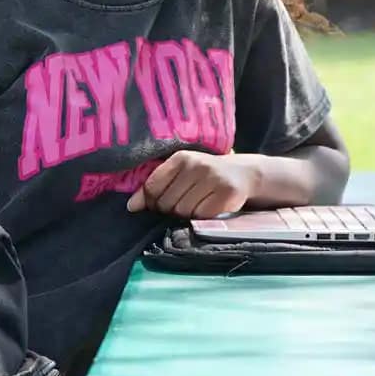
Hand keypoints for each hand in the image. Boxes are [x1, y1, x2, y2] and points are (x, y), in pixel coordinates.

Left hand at [127, 151, 248, 217]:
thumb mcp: (180, 174)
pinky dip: (202, 218)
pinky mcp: (227, 193)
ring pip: (183, 212)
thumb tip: (131, 207)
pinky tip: (209, 209)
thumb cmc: (204, 176)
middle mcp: (197, 165)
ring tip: (197, 205)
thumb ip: (154, 188)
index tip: (160, 203)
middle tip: (184, 204)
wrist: (243, 174)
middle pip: (166, 203)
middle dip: (171, 210)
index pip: (152, 187)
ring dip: (187, 215)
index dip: (152, 201)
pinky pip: (201, 216)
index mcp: (181, 157)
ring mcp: (214, 178)